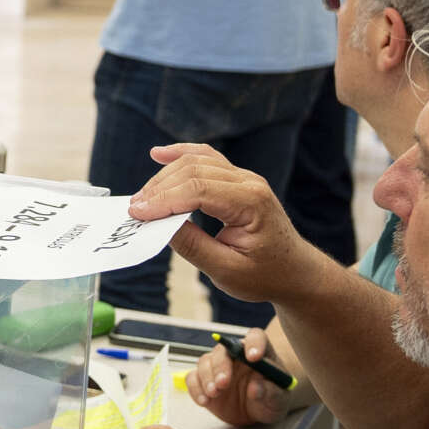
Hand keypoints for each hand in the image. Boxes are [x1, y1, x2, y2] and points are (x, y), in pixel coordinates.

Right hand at [128, 143, 316, 306]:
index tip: (137, 213)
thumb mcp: (226, 271)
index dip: (164, 200)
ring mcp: (244, 178)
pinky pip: (206, 158)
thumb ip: (193, 246)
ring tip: (142, 198)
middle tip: (134, 210)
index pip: (199, 190)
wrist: (294, 271)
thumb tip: (160, 224)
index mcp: (251, 203)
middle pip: (194, 171)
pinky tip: (159, 154)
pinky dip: (181, 154)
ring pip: (196, 161)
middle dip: (159, 188)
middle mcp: (249, 183)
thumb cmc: (265, 274)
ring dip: (165, 176)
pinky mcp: (236, 180)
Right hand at [189, 330, 283, 427]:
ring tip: (214, 393)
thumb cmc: (272, 397)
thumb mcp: (279, 399)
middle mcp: (236, 354)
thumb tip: (255, 388)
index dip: (254, 344)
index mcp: (259, 351)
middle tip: (223, 383)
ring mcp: (218, 366)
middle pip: (223, 349)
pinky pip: (193, 378)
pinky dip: (195, 388)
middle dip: (221, 366)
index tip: (254, 358)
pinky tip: (204, 401)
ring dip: (207, 377)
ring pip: (205, 361)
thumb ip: (271, 392)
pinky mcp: (204, 381)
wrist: (258, 410)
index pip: (255, 337)